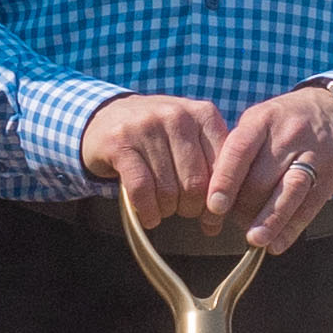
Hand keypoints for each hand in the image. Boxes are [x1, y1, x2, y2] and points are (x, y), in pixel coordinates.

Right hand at [81, 92, 230, 227]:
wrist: (107, 116)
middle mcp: (177, 115)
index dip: (220, 197)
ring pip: (168, 188)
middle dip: (192, 208)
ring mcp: (146, 127)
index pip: (225, 166)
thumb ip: (213, 168)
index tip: (213, 213)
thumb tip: (219, 219)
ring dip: (167, 210)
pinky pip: (141, 188)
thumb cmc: (159, 136)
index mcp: (204, 114)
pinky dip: (147, 210)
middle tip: (184, 211)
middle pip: (196, 182)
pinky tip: (149, 217)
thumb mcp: (191, 140)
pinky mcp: (120, 143)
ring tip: (164, 210)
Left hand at [207, 83, 332, 251]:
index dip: (226, 180)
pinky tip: (278, 243)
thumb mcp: (258, 122)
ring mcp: (315, 154)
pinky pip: (311, 205)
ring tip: (255, 239)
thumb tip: (215, 198)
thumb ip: (237, 152)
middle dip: (244, 206)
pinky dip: (292, 227)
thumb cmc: (284, 123)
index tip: (214, 207)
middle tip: (233, 223)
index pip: (240, 150)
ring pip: (290, 191)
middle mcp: (290, 135)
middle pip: (263, 177)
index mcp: (263, 119)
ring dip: (270, 219)